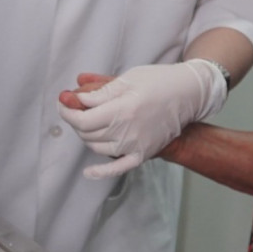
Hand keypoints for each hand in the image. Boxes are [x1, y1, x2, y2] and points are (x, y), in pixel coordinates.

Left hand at [58, 60, 226, 178]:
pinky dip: (101, 172)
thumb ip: (99, 91)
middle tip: (78, 107)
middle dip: (76, 120)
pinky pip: (118, 168)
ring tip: (90, 121)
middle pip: (87, 133)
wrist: (189, 94)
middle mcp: (128, 131)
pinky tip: (88, 172)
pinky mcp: (143, 154)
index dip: (67, 111)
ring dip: (86, 135)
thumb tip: (74, 97)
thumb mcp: (127, 79)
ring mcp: (136, 145)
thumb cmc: (158, 81)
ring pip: (97, 147)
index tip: (63, 102)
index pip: (83, 119)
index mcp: (123, 109)